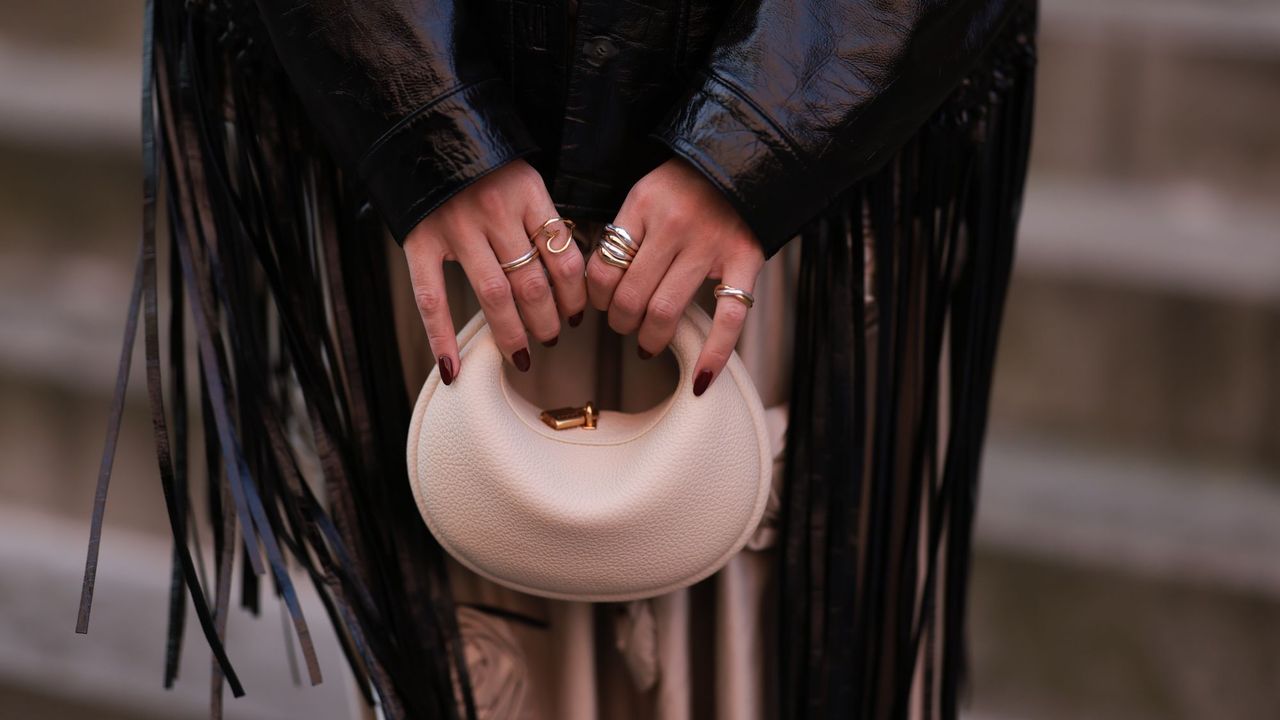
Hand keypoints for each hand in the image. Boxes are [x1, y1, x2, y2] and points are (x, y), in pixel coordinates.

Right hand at [403, 160, 586, 383]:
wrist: (425, 127)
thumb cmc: (482, 161)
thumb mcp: (524, 179)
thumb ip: (541, 220)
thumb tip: (567, 276)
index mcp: (529, 195)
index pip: (564, 258)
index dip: (576, 295)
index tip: (578, 314)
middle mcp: (495, 212)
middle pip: (533, 283)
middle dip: (547, 320)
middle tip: (553, 337)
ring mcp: (456, 228)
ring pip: (494, 294)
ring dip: (512, 332)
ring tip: (524, 354)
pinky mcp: (421, 240)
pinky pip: (431, 297)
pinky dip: (441, 336)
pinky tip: (453, 367)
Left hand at [586, 157, 764, 395]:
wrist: (745, 156)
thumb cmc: (688, 182)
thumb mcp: (645, 192)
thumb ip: (626, 232)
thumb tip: (600, 285)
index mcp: (643, 205)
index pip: (603, 268)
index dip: (596, 298)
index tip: (601, 304)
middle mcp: (674, 226)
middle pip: (630, 296)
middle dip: (620, 323)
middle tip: (623, 326)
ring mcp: (711, 246)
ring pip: (666, 311)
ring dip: (650, 338)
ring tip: (647, 343)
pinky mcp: (745, 260)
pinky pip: (729, 318)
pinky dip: (715, 353)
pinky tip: (700, 379)